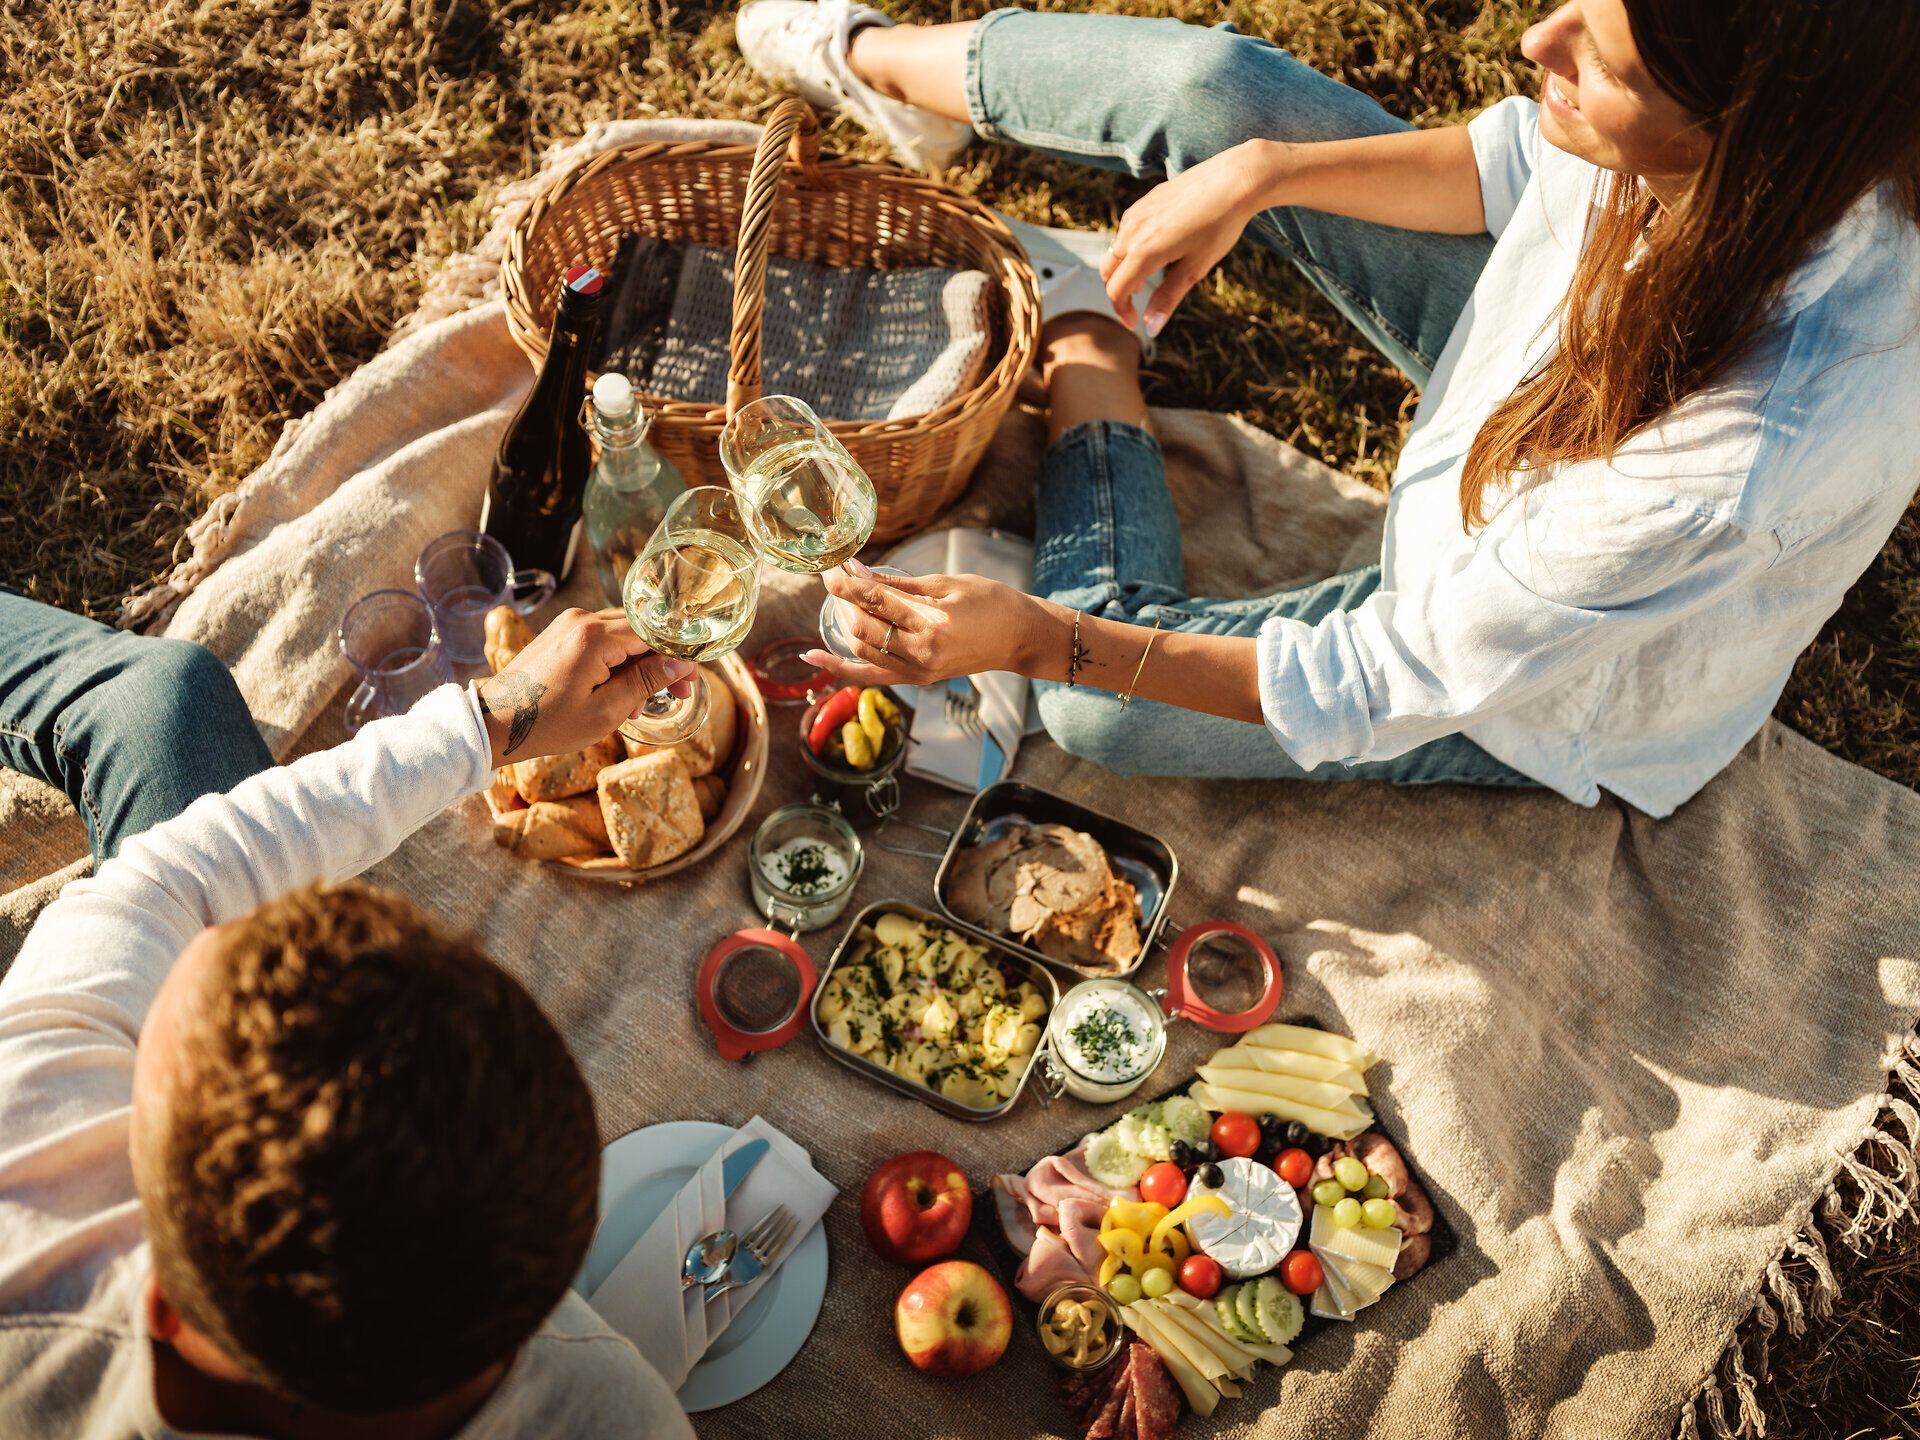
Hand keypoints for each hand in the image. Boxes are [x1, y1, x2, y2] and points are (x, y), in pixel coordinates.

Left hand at [475, 608, 694, 767]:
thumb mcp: (604, 711)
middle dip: (661, 662)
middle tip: (676, 693)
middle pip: (640, 632)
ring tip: (639, 702)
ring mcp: (569, 624)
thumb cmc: (545, 723)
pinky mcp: (561, 634)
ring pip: (623, 636)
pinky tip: (618, 691)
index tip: (691, 678)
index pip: (653, 635)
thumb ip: (645, 682)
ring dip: (638, 665)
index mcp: (594, 637)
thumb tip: (679, 665)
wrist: (494, 722)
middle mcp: (581, 620)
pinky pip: (602, 641)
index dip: (678, 656)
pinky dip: (617, 662)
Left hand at [801, 562, 1044, 687]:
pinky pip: (870, 675)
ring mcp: (919, 671)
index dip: (848, 584)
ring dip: (845, 623)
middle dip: (844, 601)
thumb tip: (859, 572)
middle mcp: (923, 652)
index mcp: (933, 623)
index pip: (876, 601)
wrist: (1019, 638)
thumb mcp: (947, 583)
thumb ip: (899, 582)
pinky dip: (841, 667)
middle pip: (863, 628)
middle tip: (835, 578)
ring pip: (862, 650)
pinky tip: (813, 656)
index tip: (831, 569)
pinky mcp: (917, 679)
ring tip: (842, 599)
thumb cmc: (991, 602)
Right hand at [1101, 139, 1278, 334]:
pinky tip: (1158, 249)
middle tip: (1139, 303)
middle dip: (1119, 290)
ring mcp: (1136, 213)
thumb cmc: (1219, 226)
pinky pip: (1128, 231)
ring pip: (1117, 249)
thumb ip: (1168, 298)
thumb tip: (1151, 328)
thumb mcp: (1195, 269)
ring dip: (1126, 268)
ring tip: (1150, 277)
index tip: (1134, 323)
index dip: (1121, 311)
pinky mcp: (1145, 202)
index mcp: (1143, 252)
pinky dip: (1133, 248)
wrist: (1234, 180)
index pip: (1116, 290)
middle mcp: (1132, 231)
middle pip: (1109, 270)